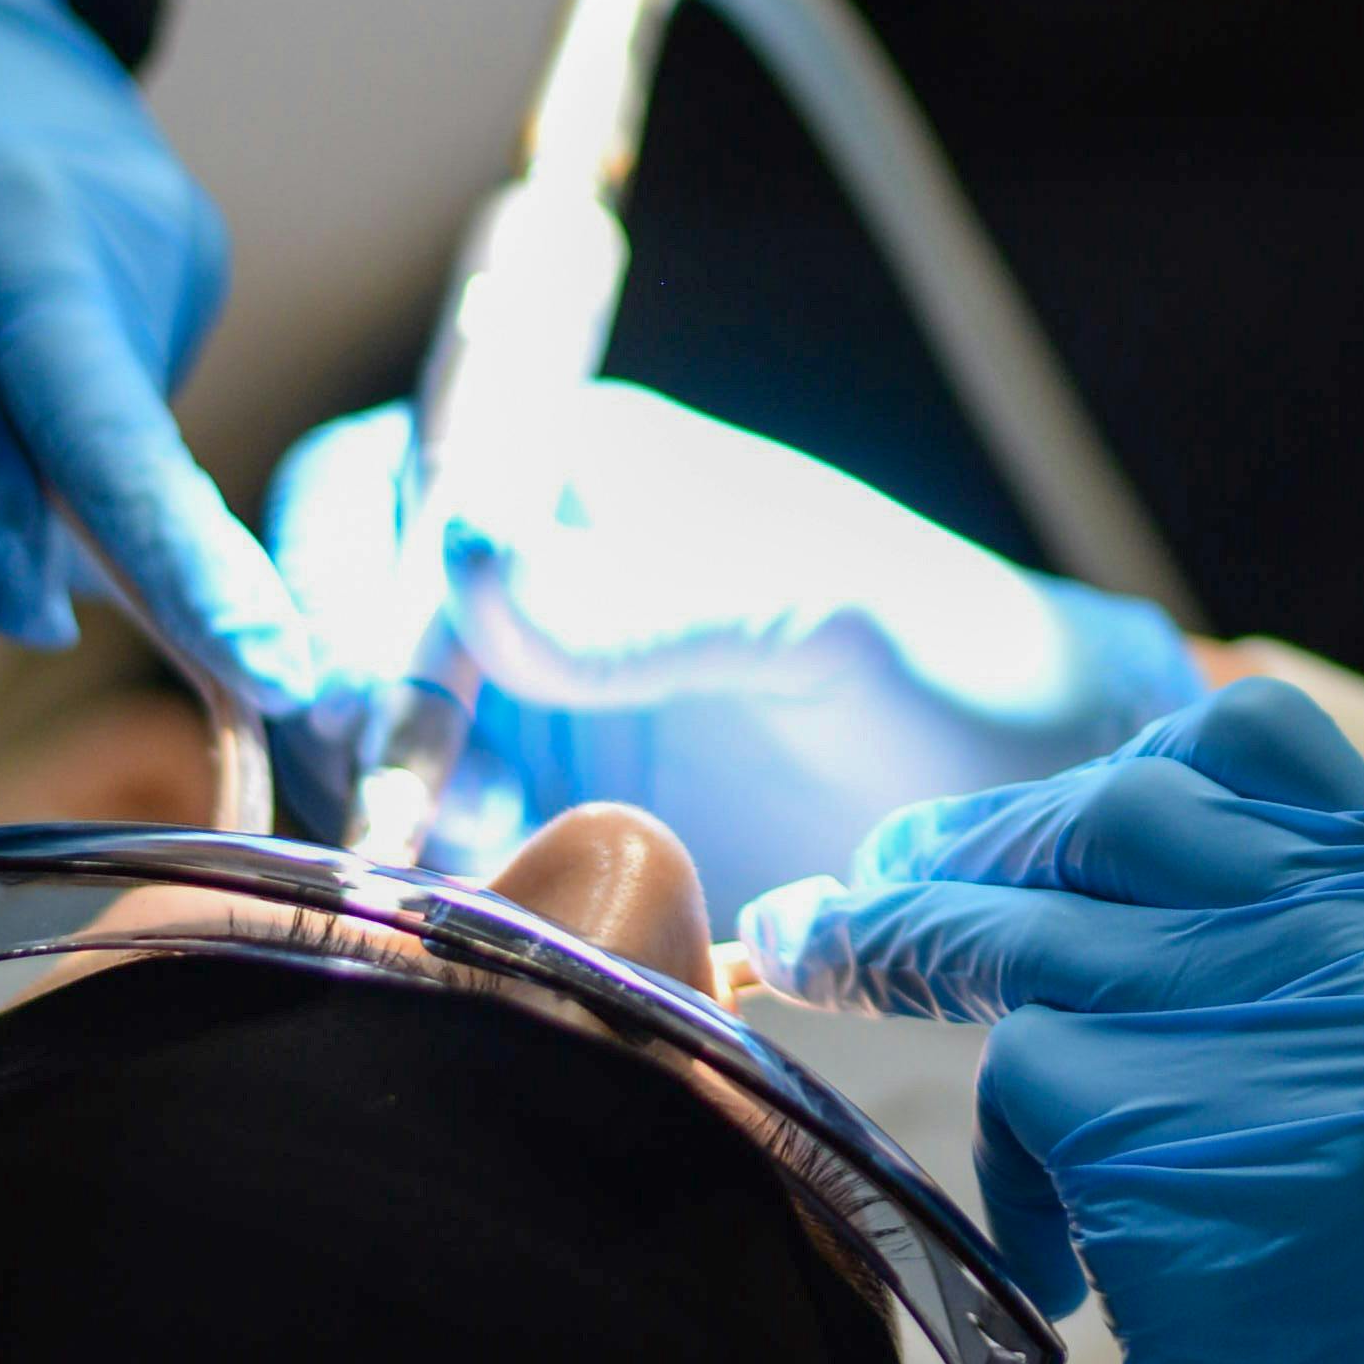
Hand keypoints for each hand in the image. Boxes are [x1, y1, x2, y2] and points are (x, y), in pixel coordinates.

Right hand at [263, 379, 1199, 914]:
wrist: (1026, 795)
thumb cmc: (953, 661)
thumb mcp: (824, 617)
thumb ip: (659, 597)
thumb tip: (476, 563)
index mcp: (584, 466)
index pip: (399, 479)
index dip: (358, 583)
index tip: (388, 705)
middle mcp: (531, 562)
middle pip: (337, 595)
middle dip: (342, 698)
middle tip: (406, 806)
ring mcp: (520, 683)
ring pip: (361, 719)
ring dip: (381, 792)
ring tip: (476, 856)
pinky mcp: (537, 797)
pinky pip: (427, 821)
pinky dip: (430, 863)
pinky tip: (494, 897)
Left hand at [739, 679, 1363, 1363]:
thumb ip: (1280, 1000)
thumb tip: (1064, 909)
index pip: (1257, 745)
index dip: (1118, 771)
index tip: (1025, 830)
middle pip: (1119, 815)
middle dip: (969, 847)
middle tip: (860, 891)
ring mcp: (1282, 1042)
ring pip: (1036, 935)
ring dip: (902, 947)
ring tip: (822, 964)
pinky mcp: (1183, 1144)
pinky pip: (1026, 1083)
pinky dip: (1005, 1169)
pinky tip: (1060, 1263)